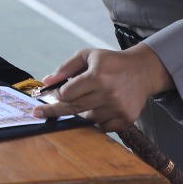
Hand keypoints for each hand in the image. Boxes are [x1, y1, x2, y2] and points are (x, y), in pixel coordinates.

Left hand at [31, 44, 172, 131]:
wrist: (143, 71)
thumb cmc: (111, 62)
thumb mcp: (88, 56)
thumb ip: (66, 68)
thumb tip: (47, 81)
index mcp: (97, 76)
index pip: (67, 93)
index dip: (58, 94)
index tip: (52, 95)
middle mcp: (108, 93)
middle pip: (74, 108)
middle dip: (56, 110)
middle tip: (39, 113)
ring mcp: (118, 108)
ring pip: (88, 119)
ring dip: (84, 111)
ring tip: (93, 98)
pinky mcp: (126, 118)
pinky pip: (102, 127)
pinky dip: (98, 120)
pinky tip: (102, 107)